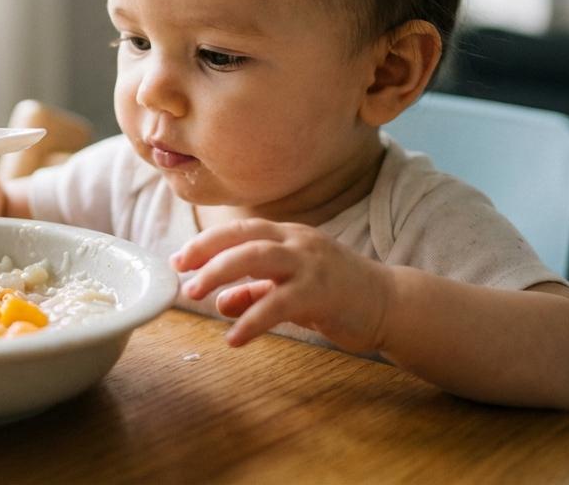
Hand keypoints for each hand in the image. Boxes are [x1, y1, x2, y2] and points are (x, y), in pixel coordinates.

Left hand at [171, 218, 395, 352]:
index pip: (239, 230)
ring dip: (220, 274)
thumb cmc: (338, 293)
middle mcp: (297, 242)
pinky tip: (234, 338)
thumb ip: (255, 290)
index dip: (206, 242)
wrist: (389, 304)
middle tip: (182, 275)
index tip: (179, 260)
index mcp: (288, 235)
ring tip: (196, 296)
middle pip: (243, 237)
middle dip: (206, 253)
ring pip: (257, 258)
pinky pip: (279, 303)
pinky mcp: (322, 291)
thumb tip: (220, 302)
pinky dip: (252, 319)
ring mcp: (311, 264)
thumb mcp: (290, 288)